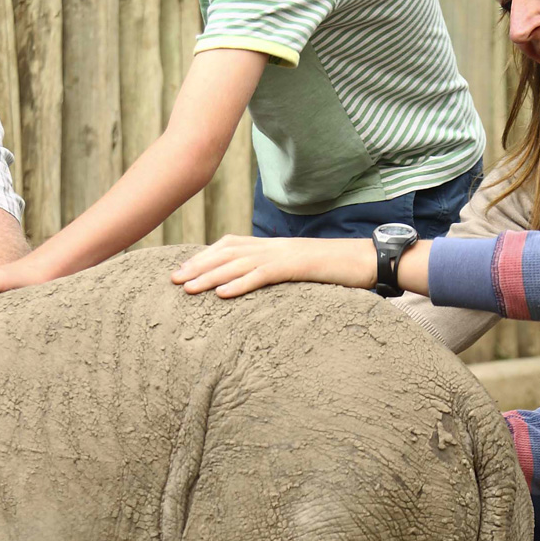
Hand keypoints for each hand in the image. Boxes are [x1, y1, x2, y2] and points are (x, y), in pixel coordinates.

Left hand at [171, 236, 376, 297]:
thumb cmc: (336, 270)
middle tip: (172, 279)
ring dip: (210, 276)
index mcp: (273, 246)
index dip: (204, 256)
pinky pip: (263, 275)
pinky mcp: (297, 267)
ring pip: (238, 263)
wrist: (367, 260)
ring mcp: (285, 255)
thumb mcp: (300, 270)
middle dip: (197, 265)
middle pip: (227, 252)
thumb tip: (256, 283)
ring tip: (187, 288)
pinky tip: (222, 295)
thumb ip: (277, 272)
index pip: (230, 245)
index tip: (182, 269)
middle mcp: (273, 246)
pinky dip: (240, 284)